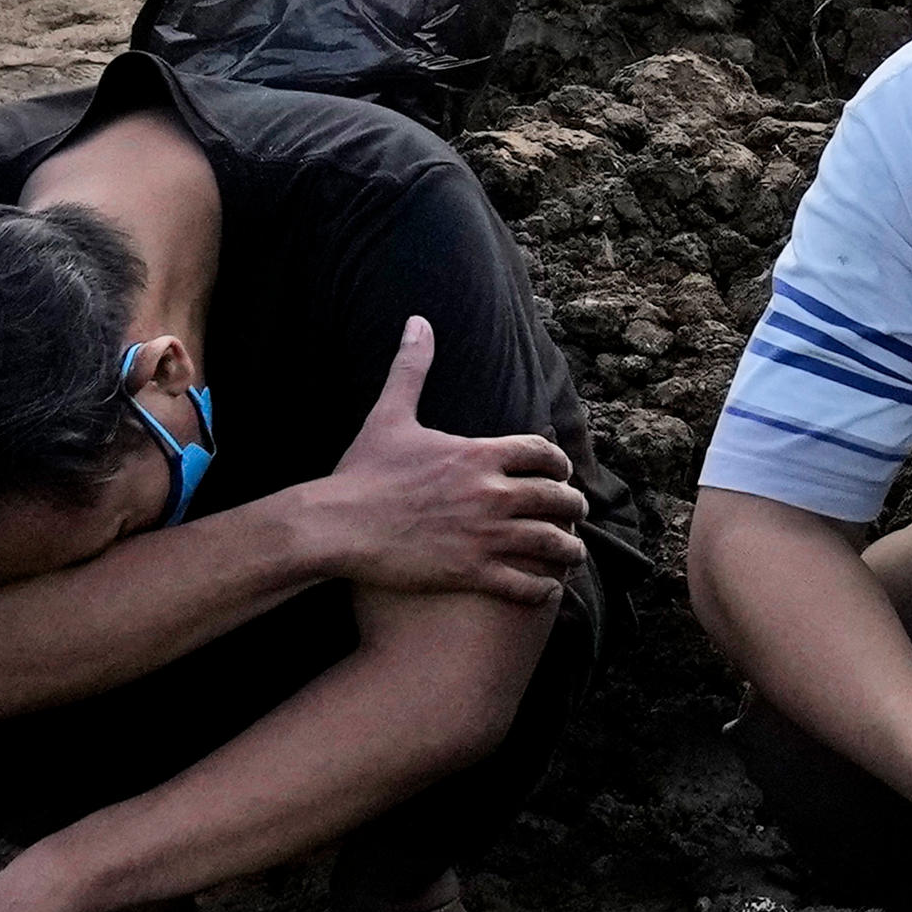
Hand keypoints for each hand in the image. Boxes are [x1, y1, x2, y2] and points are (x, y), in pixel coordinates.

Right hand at [304, 318, 586, 602]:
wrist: (335, 525)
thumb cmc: (362, 472)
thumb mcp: (389, 414)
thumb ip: (411, 368)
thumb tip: (418, 321)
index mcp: (477, 455)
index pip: (541, 454)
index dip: (558, 464)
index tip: (562, 473)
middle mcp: (490, 494)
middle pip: (555, 498)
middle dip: (572, 506)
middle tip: (576, 513)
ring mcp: (483, 535)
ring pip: (549, 543)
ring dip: (568, 550)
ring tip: (572, 554)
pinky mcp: (470, 572)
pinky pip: (523, 584)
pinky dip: (542, 589)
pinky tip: (547, 590)